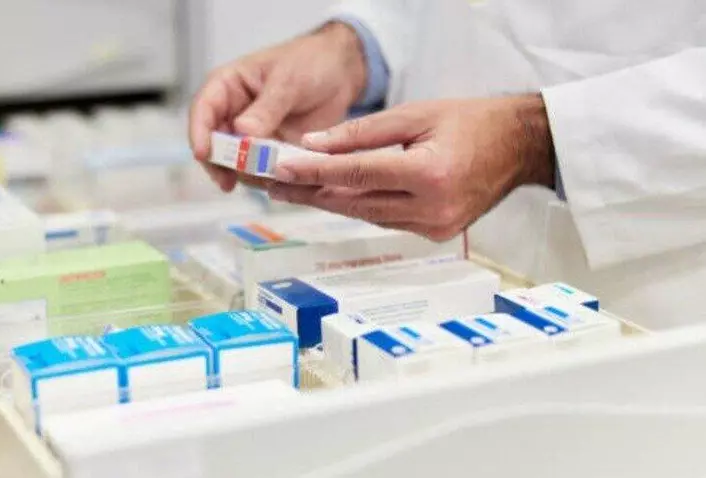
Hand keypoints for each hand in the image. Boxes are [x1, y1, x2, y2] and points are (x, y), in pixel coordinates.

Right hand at [189, 22, 367, 191]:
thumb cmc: (309, 62)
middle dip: (221, 164)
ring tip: (272, 177)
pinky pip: (262, 174)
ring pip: (236, 165)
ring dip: (249, 176)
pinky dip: (271, 180)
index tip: (204, 154)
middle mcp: (233, 114)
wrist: (340, 73)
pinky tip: (286, 180)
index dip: (199, 134)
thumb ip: (267, 108)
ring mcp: (251, 138)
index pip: (202, 111)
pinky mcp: (270, 153)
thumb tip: (242, 131)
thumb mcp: (288, 80)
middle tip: (230, 181)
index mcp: (228, 87)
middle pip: (213, 146)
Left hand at [267, 95, 555, 240]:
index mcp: (431, 174)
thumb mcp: (416, 114)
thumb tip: (314, 145)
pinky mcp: (435, 234)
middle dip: (311, 192)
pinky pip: (385, 220)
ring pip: (367, 215)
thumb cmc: (472, 122)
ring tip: (294, 189)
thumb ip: (362, 133)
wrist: (520, 147)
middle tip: (274, 183)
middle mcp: (432, 208)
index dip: (315, 171)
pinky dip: (359, 206)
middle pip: (356, 202)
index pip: (358, 174)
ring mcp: (435, 227)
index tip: (282, 167)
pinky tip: (333, 196)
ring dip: (329, 201)